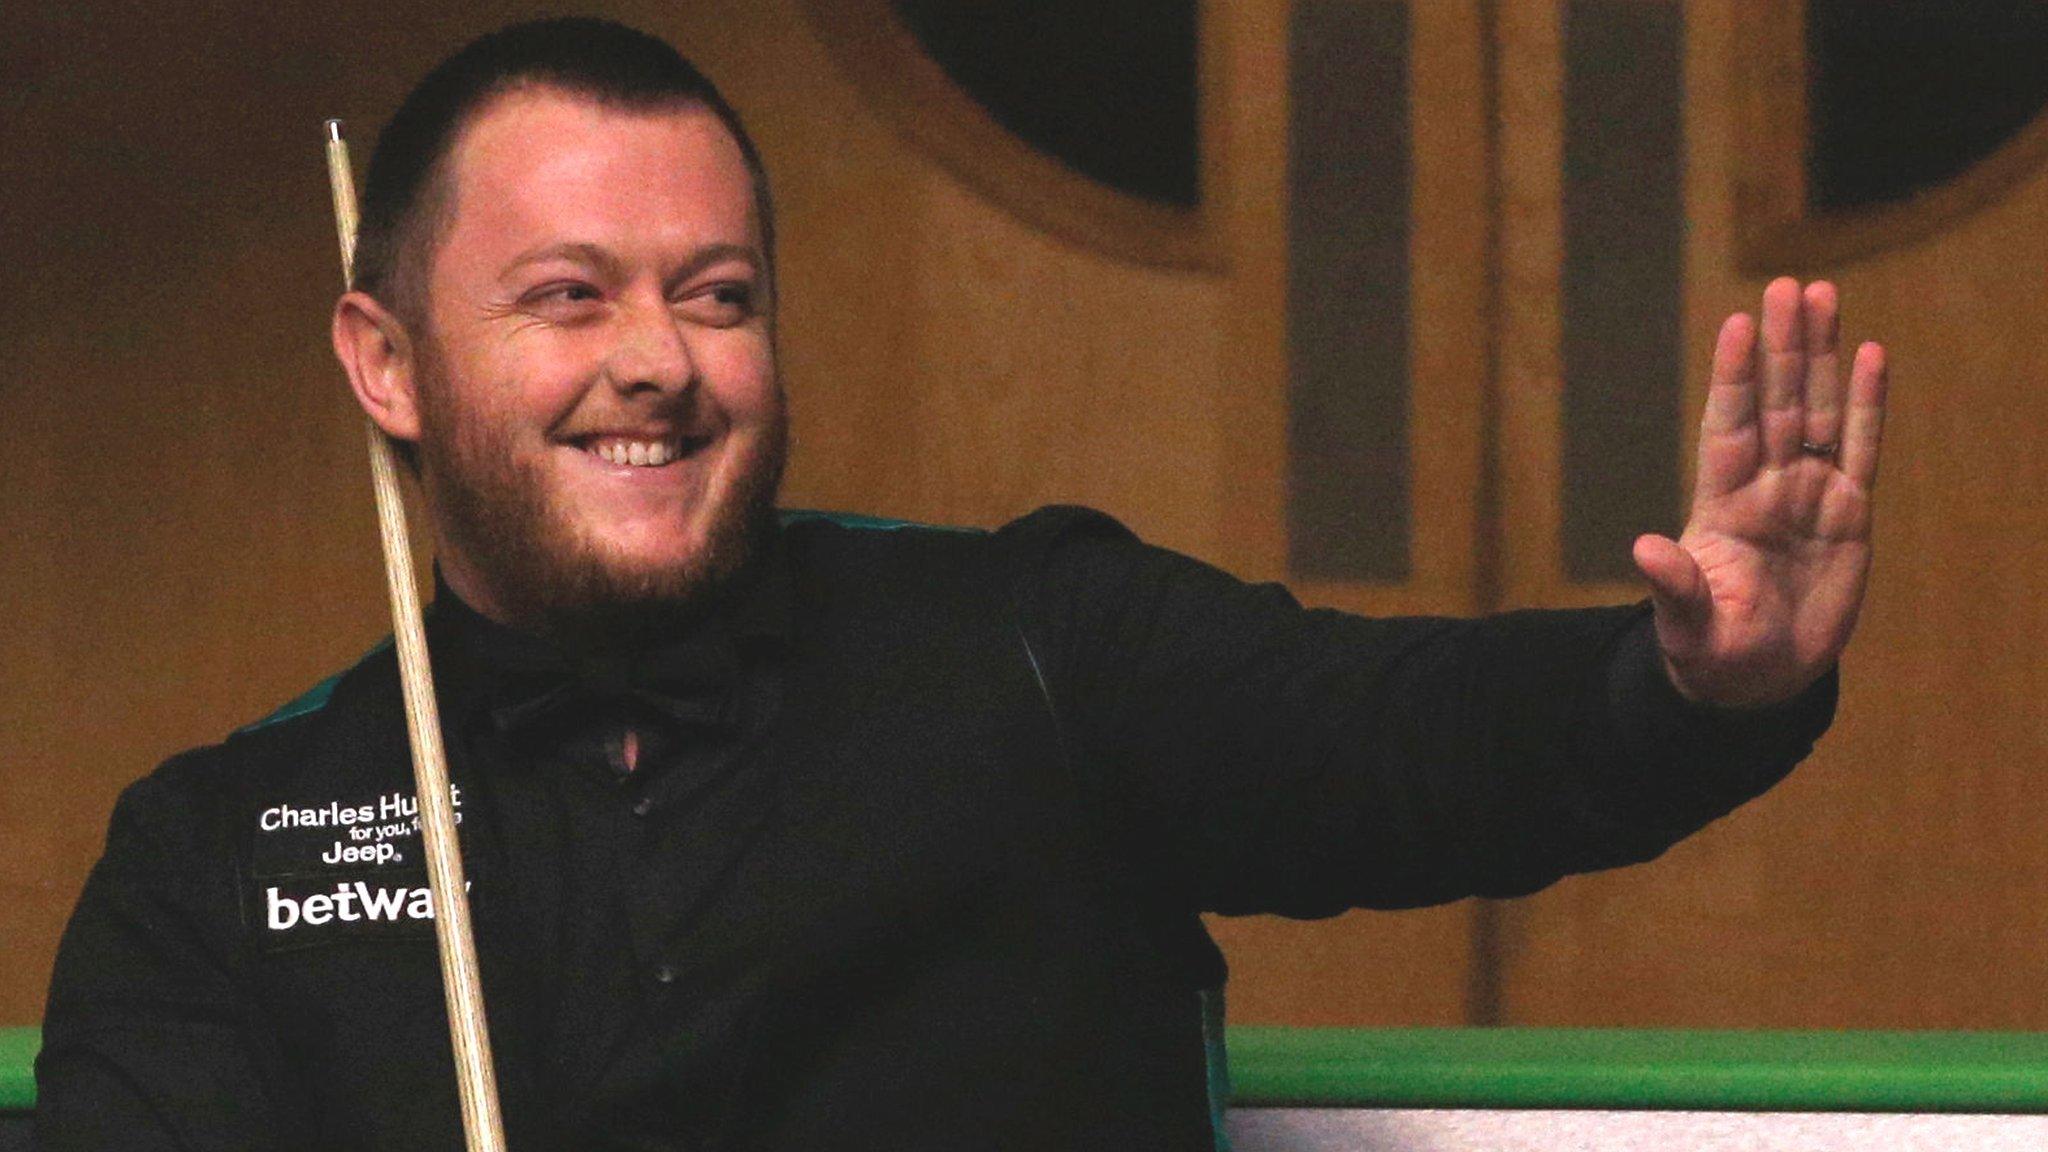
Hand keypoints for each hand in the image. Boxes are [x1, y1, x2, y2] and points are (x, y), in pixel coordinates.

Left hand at [1632, 277, 1887, 708]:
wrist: (1757, 680)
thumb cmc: (1711, 652)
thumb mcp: (1688, 626)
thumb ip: (1673, 586)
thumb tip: (1644, 549)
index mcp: (1721, 505)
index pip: (1728, 427)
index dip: (1734, 378)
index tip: (1737, 324)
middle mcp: (1765, 486)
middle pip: (1775, 403)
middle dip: (1782, 346)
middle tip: (1787, 285)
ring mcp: (1808, 494)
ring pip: (1816, 410)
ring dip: (1821, 355)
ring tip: (1823, 295)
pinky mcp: (1849, 513)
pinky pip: (1860, 448)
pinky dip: (1866, 404)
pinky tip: (1872, 355)